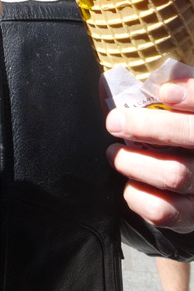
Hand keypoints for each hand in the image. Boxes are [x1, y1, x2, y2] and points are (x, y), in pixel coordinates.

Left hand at [107, 79, 193, 232]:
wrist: (185, 184)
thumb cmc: (174, 132)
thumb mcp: (175, 110)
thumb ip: (166, 94)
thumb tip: (129, 83)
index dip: (193, 95)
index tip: (165, 92)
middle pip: (191, 136)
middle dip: (147, 127)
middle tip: (115, 122)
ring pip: (173, 174)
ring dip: (133, 161)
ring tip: (114, 152)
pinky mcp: (191, 218)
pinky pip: (162, 210)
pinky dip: (136, 194)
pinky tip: (130, 182)